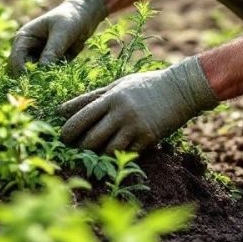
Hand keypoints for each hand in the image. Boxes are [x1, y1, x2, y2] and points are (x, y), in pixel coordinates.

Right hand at [8, 0, 106, 74]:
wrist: (84, 17)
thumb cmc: (69, 19)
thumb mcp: (62, 33)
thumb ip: (52, 50)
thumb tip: (43, 68)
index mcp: (24, 38)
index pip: (16, 58)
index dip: (22, 71)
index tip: (33, 81)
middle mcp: (28, 50)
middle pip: (21, 71)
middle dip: (31, 79)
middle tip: (45, 85)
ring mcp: (38, 58)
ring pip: (34, 76)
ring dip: (43, 81)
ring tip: (56, 80)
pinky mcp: (49, 65)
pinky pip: (48, 77)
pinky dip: (53, 80)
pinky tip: (63, 77)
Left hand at [57, 57, 218, 152]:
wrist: (181, 89)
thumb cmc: (146, 85)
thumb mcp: (118, 85)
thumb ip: (92, 97)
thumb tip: (62, 110)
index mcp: (111, 97)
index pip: (81, 117)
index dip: (68, 131)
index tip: (61, 138)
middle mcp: (121, 113)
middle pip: (91, 139)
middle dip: (80, 148)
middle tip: (75, 150)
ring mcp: (136, 127)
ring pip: (108, 151)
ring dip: (99, 155)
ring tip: (94, 154)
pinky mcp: (149, 139)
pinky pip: (127, 154)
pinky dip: (118, 156)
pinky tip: (115, 154)